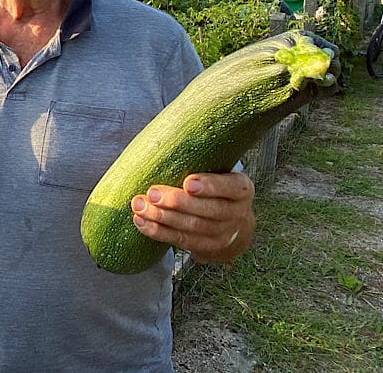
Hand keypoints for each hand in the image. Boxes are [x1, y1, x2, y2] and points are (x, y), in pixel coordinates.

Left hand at [130, 171, 254, 264]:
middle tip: (153, 193)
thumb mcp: (220, 171)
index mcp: (242, 189)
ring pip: (192, 227)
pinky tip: (141, 221)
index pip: (230, 188)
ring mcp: (223, 233)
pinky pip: (181, 240)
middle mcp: (237, 213)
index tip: (188, 181)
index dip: (210, 186)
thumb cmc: (217, 186)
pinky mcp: (207, 247)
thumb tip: (169, 136)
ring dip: (162, 217)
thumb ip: (203, 161)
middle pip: (207, 210)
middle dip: (177, 202)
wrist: (232, 221)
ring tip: (140, 206)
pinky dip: (158, 231)